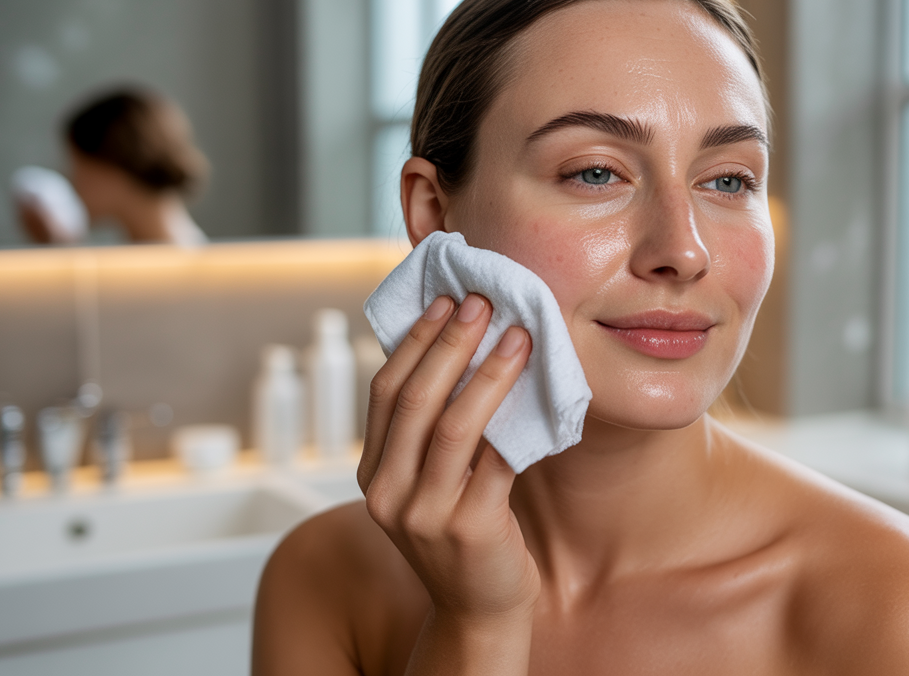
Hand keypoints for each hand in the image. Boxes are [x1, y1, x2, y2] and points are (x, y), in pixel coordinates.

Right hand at [358, 294, 539, 649]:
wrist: (481, 607)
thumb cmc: (462, 532)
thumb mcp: (428, 482)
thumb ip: (430, 432)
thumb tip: (460, 349)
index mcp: (372, 473)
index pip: (385, 391)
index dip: (415, 342)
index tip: (445, 301)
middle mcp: (387, 493)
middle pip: (415, 400)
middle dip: (450, 344)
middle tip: (482, 303)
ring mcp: (425, 514)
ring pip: (454, 426)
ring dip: (489, 373)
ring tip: (517, 335)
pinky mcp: (470, 528)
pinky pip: (496, 461)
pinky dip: (517, 421)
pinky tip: (537, 390)